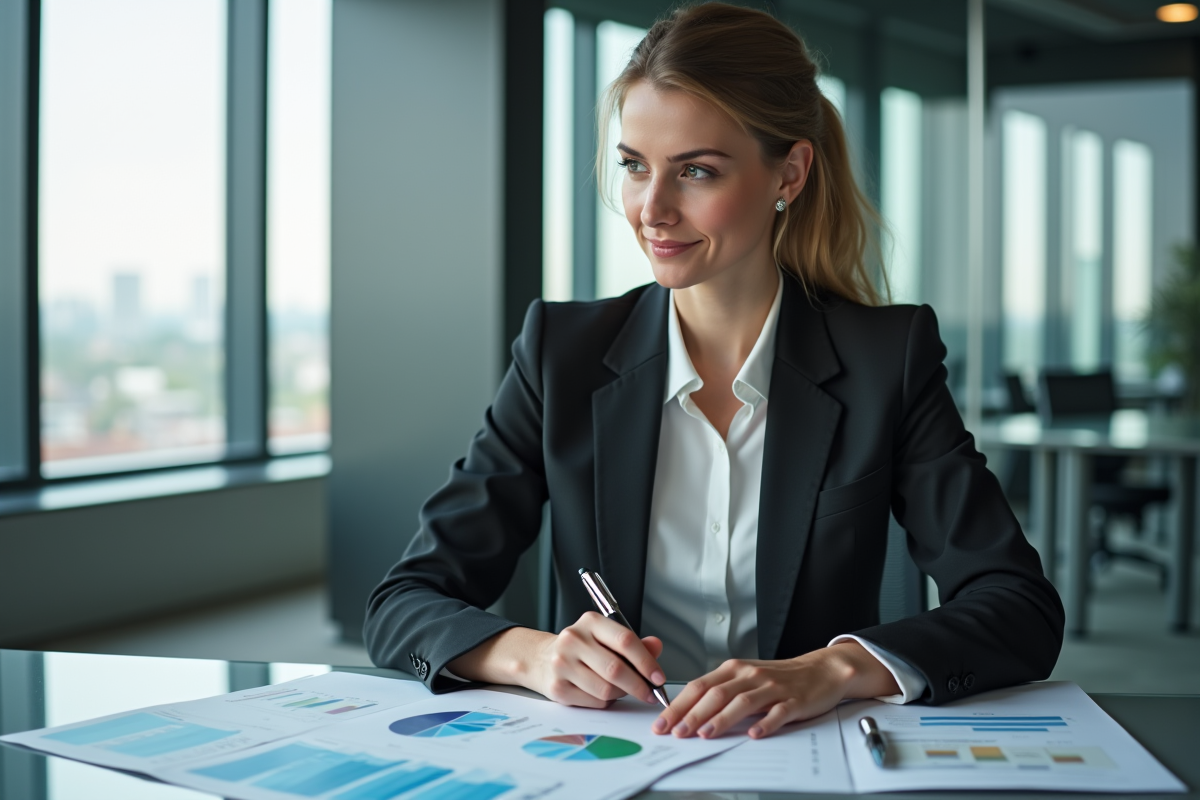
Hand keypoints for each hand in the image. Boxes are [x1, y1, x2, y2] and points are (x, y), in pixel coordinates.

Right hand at [446, 613, 664, 708]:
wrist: (540, 658)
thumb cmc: (581, 648)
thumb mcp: (606, 638)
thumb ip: (633, 643)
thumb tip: (656, 646)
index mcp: (591, 622)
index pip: (625, 641)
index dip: (646, 661)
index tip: (658, 677)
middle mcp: (573, 639)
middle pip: (616, 669)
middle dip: (638, 685)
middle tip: (650, 694)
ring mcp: (562, 664)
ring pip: (606, 689)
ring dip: (621, 695)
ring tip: (621, 690)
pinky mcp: (557, 687)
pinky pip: (594, 702)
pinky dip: (605, 702)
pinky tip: (601, 693)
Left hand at [651, 640, 898, 739]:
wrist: (821, 670)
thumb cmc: (779, 678)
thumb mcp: (746, 679)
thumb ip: (720, 692)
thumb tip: (687, 713)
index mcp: (734, 670)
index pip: (699, 686)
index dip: (678, 705)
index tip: (662, 723)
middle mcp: (750, 675)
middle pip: (716, 694)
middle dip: (692, 714)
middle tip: (677, 732)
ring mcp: (773, 687)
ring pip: (742, 702)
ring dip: (720, 719)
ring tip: (704, 734)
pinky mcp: (794, 700)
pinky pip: (778, 712)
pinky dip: (765, 723)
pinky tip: (753, 733)